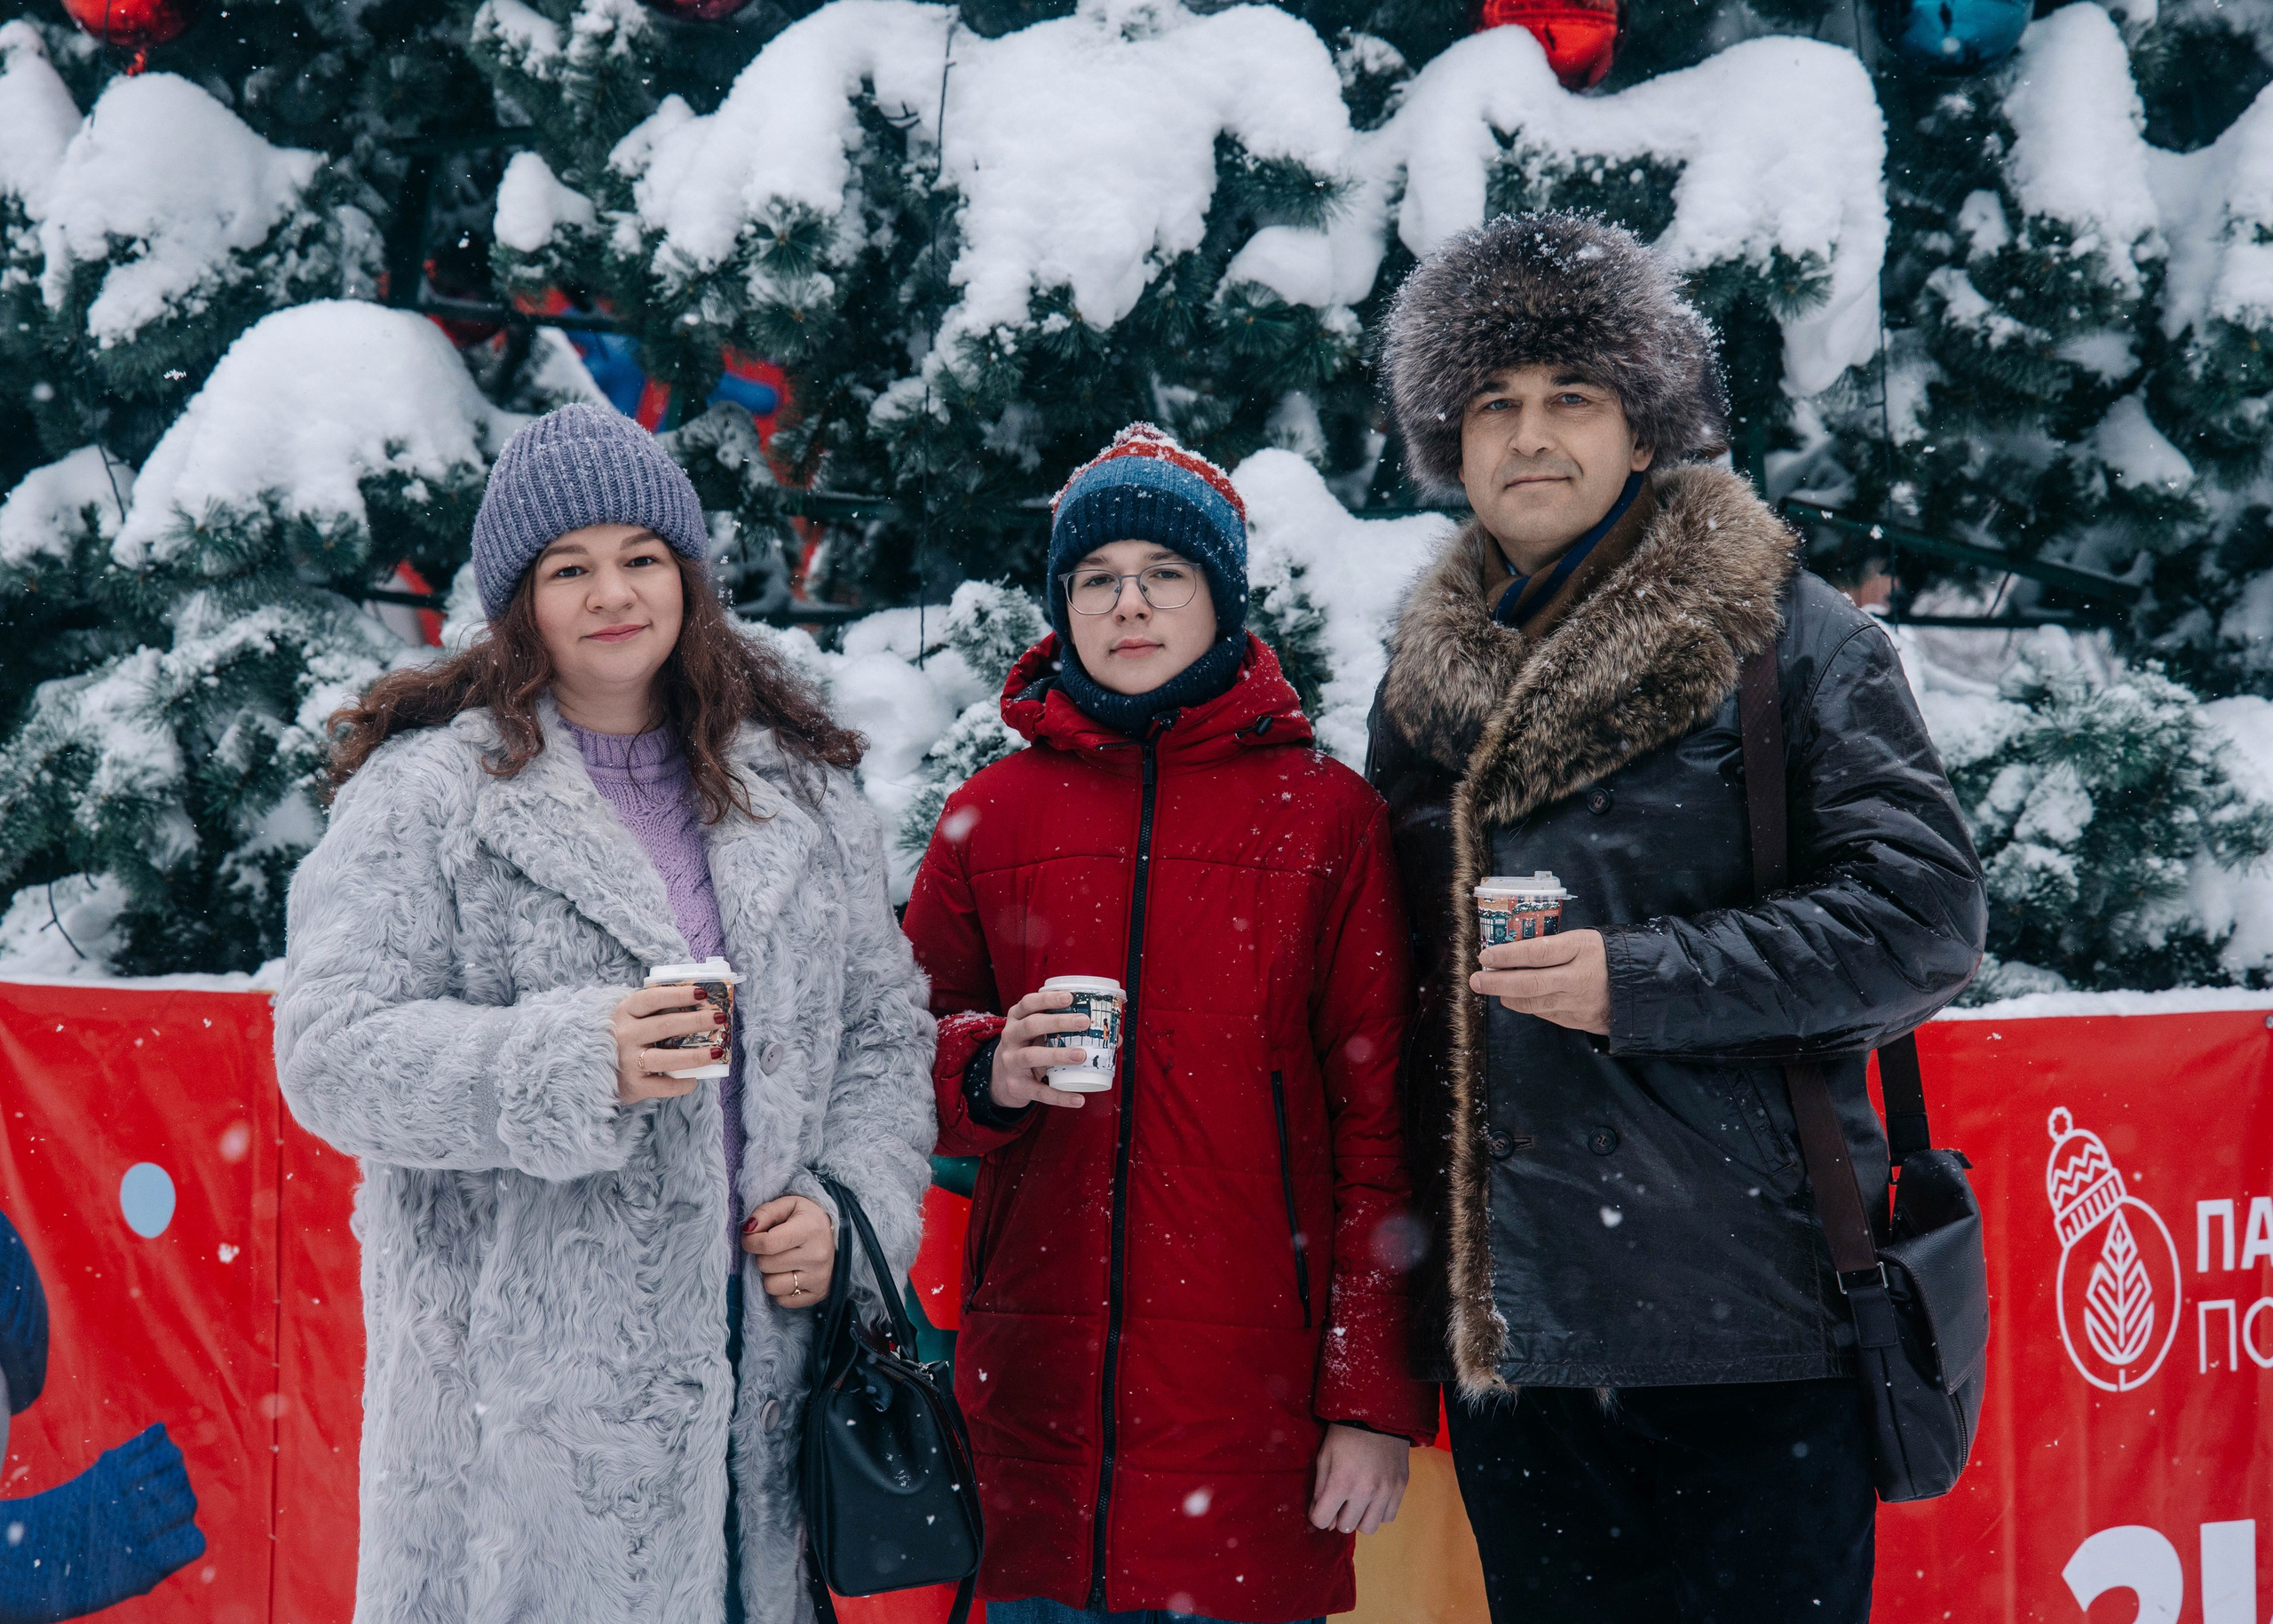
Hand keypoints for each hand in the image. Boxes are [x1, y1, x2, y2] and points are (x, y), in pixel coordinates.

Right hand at [612, 984, 728, 1102]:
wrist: (589, 1070)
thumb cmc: (622, 1038)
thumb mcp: (630, 1017)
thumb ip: (655, 1010)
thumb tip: (700, 1001)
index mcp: (624, 1012)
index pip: (653, 999)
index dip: (678, 995)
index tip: (702, 993)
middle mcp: (624, 1035)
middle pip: (665, 1026)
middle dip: (697, 1021)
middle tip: (720, 1018)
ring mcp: (627, 1061)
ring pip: (666, 1058)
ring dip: (695, 1055)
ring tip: (717, 1051)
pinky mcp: (632, 1085)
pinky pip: (663, 1086)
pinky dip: (682, 1083)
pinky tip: (695, 1079)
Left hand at [743, 1194, 834, 1306]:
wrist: (839, 1235)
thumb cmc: (807, 1219)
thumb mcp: (789, 1204)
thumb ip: (765, 1212)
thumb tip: (748, 1230)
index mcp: (809, 1230)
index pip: (767, 1243)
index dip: (750, 1241)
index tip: (750, 1238)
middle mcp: (817, 1256)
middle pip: (765, 1264)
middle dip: (762, 1256)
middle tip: (771, 1249)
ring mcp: (818, 1278)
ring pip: (771, 1286)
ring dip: (769, 1274)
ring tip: (779, 1263)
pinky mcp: (818, 1294)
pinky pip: (782, 1300)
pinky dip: (780, 1289)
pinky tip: (789, 1274)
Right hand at [987, 989, 1096, 1111]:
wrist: (1001, 1081)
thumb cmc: (1029, 1049)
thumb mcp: (1039, 1036)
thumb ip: (1068, 1031)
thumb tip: (1114, 1038)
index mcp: (1017, 1020)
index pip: (1028, 1003)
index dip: (1047, 999)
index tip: (1070, 997)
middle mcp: (1010, 1037)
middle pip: (1031, 1025)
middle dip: (1057, 1022)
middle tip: (1084, 1022)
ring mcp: (1011, 1062)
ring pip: (1032, 1056)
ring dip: (1058, 1054)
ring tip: (1082, 1055)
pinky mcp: (1017, 1086)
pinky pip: (1039, 1091)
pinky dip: (1060, 1096)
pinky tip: (1079, 1099)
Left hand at [1309, 1423, 1409, 1534]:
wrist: (1379, 1415)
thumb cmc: (1345, 1435)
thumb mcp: (1324, 1457)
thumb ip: (1320, 1490)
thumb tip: (1322, 1520)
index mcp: (1342, 1481)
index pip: (1323, 1520)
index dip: (1318, 1516)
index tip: (1321, 1508)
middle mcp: (1366, 1491)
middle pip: (1346, 1527)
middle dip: (1338, 1518)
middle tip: (1340, 1501)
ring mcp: (1386, 1491)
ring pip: (1369, 1528)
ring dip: (1359, 1518)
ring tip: (1358, 1501)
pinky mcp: (1401, 1488)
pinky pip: (1388, 1517)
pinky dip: (1378, 1512)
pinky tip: (1373, 1497)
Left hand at [1471, 928, 1610, 1034]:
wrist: (1643, 985)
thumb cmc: (1606, 955)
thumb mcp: (1584, 940)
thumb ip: (1552, 946)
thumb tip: (1511, 952)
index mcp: (1582, 948)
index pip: (1537, 953)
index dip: (1507, 955)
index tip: (1485, 956)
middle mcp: (1580, 977)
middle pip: (1530, 983)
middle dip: (1497, 982)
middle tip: (1476, 979)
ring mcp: (1580, 1003)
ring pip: (1534, 1003)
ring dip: (1507, 996)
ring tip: (1492, 988)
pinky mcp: (1580, 1021)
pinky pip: (1546, 1014)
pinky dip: (1528, 1005)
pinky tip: (1516, 998)